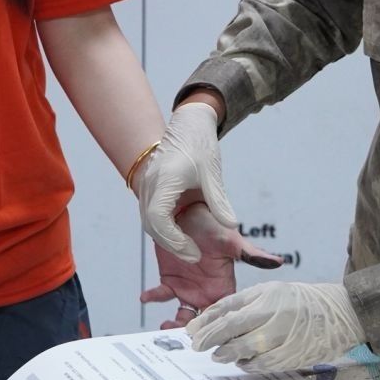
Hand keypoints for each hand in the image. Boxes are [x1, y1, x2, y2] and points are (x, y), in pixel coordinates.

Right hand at [134, 102, 237, 262]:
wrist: (187, 123)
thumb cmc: (199, 143)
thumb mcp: (212, 173)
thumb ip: (219, 201)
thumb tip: (232, 226)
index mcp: (164, 180)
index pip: (158, 217)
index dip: (174, 239)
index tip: (192, 251)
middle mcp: (150, 185)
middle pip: (151, 224)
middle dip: (170, 243)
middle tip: (193, 256)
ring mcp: (147, 187)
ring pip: (149, 221)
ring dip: (166, 238)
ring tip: (189, 250)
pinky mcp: (150, 190)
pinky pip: (151, 215)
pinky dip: (164, 229)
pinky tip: (181, 236)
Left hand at [142, 202, 282, 327]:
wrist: (186, 211)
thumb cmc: (212, 224)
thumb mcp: (231, 239)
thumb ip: (251, 253)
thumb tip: (277, 261)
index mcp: (224, 286)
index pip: (224, 314)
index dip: (220, 329)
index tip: (214, 340)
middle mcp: (206, 291)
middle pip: (203, 323)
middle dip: (196, 334)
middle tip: (186, 341)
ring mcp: (188, 288)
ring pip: (182, 316)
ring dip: (174, 323)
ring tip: (164, 325)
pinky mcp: (170, 280)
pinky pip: (161, 295)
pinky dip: (153, 297)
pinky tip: (146, 296)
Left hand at [186, 281, 365, 372]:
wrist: (338, 312)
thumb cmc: (298, 300)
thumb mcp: (270, 290)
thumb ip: (242, 302)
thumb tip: (212, 318)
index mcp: (265, 296)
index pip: (228, 309)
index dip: (207, 322)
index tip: (191, 332)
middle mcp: (273, 314)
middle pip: (234, 328)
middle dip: (211, 339)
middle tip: (199, 347)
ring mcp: (284, 336)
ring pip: (248, 348)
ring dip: (229, 354)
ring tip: (219, 356)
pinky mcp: (293, 355)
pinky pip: (265, 364)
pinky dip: (251, 366)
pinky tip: (244, 364)